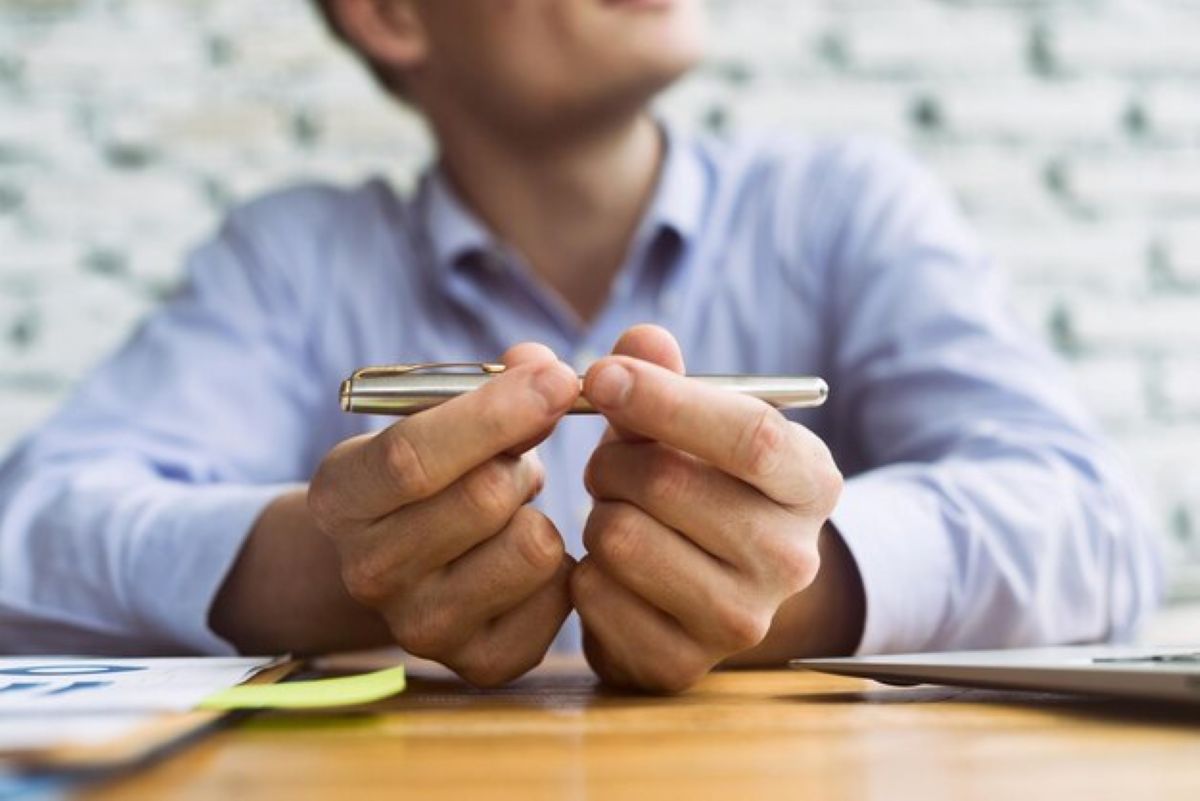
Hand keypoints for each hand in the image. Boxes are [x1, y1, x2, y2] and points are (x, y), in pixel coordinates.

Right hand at [307, 344, 578, 686]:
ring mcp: (423, 627)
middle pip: (484, 498)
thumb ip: (491, 384)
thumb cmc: (431, 472)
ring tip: (514, 511)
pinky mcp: (481, 663)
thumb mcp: (434, 418)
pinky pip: (561, 595)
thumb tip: (544, 367)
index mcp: (342, 497)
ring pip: (533, 546)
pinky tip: (526, 555)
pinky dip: (562, 565)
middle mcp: (369, 572)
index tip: (557, 377)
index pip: (412, 456)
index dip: (494, 412)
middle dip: (521, 458)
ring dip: (540, 511)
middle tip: (515, 457)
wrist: (404, 563)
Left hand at [571, 326, 844, 691]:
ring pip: (621, 539)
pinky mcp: (683, 665)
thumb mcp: (691, 427)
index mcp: (811, 483)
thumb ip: (664, 377)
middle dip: (612, 463)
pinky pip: (595, 595)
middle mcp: (794, 559)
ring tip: (619, 517)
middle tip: (609, 466)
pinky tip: (610, 569)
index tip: (600, 374)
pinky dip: (584, 572)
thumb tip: (642, 341)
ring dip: (598, 517)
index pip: (751, 436)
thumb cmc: (699, 486)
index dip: (665, 399)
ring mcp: (744, 621)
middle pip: (668, 485)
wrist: (712, 592)